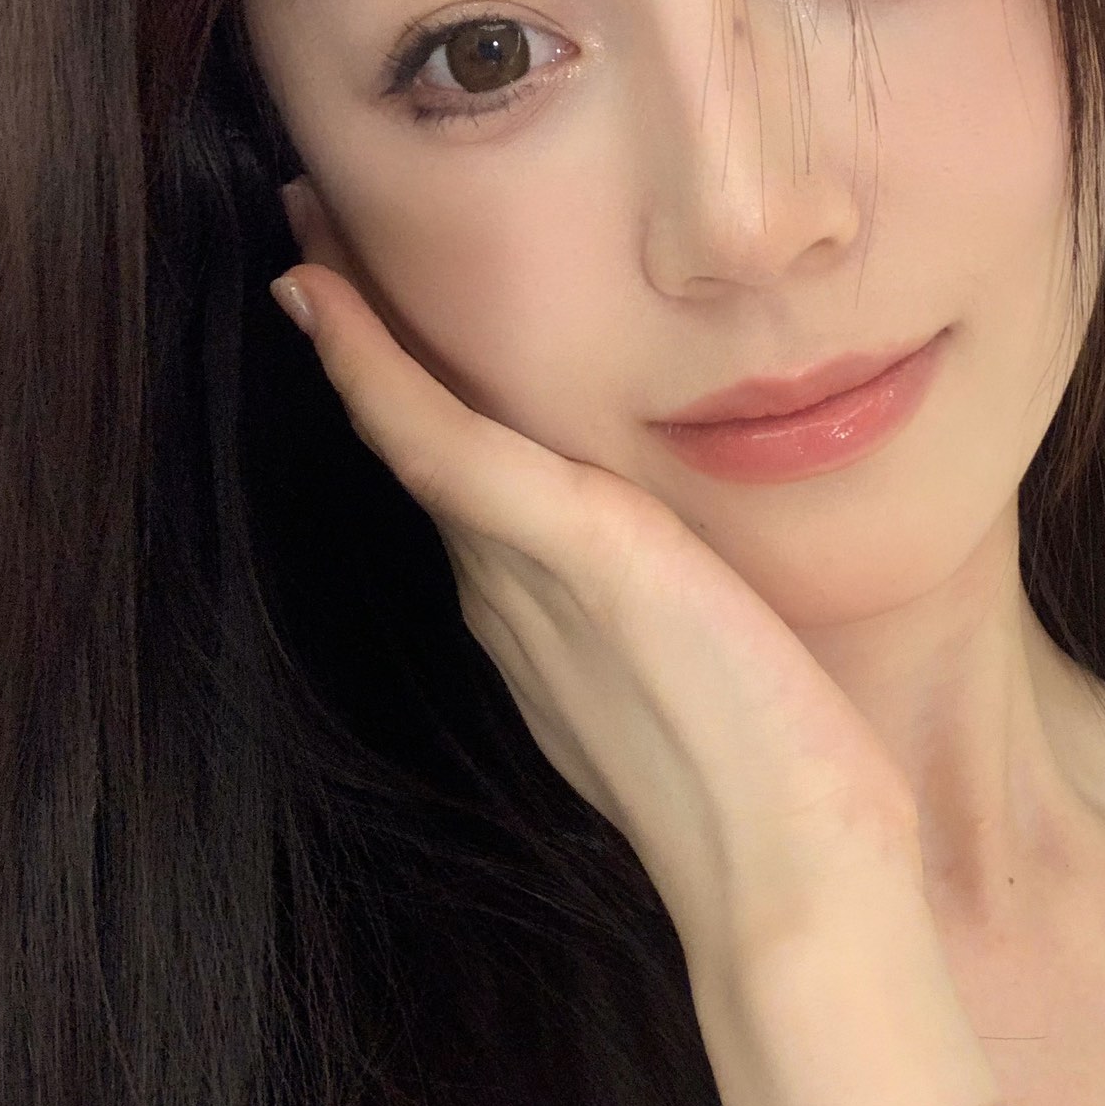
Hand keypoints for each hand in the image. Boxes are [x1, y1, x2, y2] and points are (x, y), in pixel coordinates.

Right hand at [271, 177, 924, 964]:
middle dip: (365, 334)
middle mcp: (509, 598)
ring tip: (306, 218)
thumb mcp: (705, 688)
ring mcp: (528, 581)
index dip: (406, 394)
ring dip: (357, 321)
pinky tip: (328, 293)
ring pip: (420, 426)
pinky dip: (382, 371)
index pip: (465, 481)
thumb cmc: (778, 796)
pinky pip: (450, 445)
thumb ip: (661, 628)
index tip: (365, 312)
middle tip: (308, 232)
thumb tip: (675, 583)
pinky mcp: (579, 555)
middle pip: (423, 439)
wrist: (797, 888)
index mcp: (541, 624)